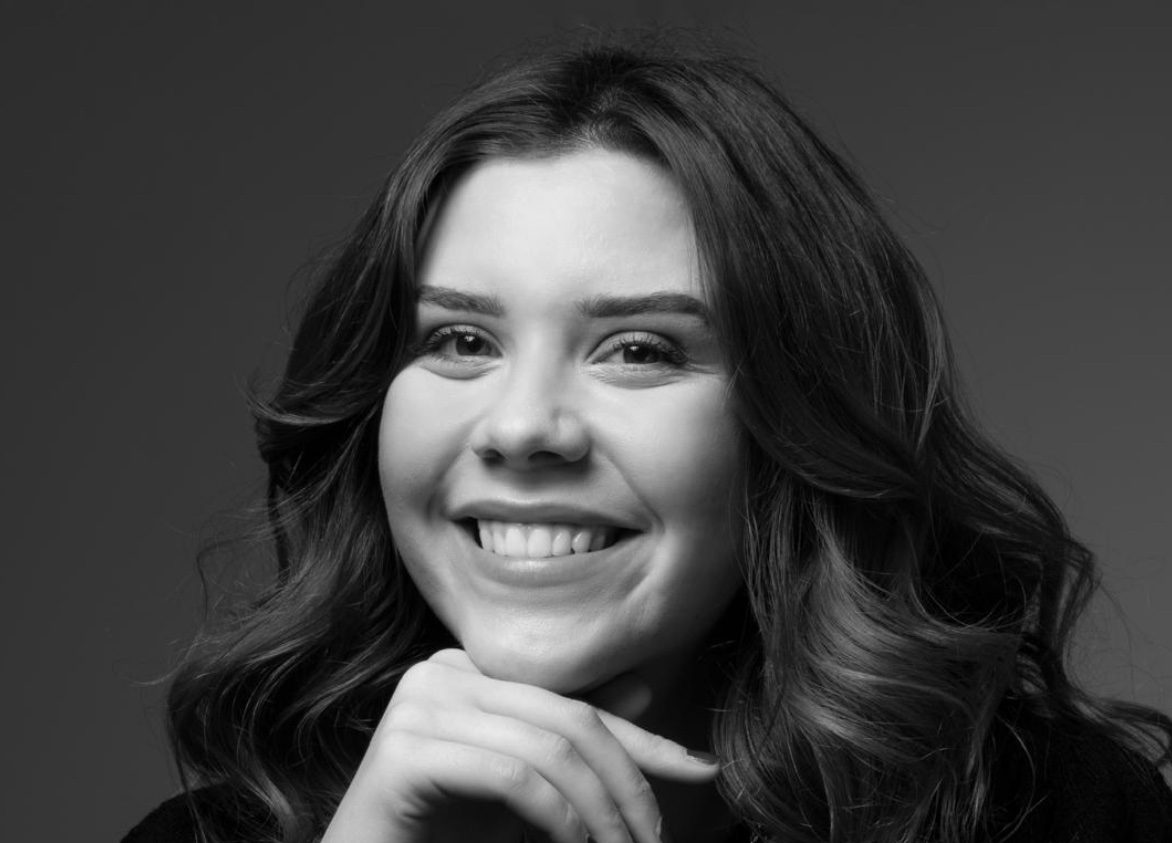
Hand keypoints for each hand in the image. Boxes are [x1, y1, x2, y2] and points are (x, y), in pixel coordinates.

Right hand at [321, 648, 719, 842]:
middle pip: (568, 719)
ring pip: (546, 748)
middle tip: (653, 842)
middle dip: (627, 784)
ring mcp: (419, 705)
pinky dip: (555, 817)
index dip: (643, 740)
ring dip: (599, 813)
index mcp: (472, 669)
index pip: (577, 700)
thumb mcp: (520, 783)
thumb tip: (644, 689)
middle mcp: (443, 671)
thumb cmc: (441, 828)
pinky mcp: (404, 750)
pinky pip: (508, 774)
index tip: (701, 771)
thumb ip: (567, 735)